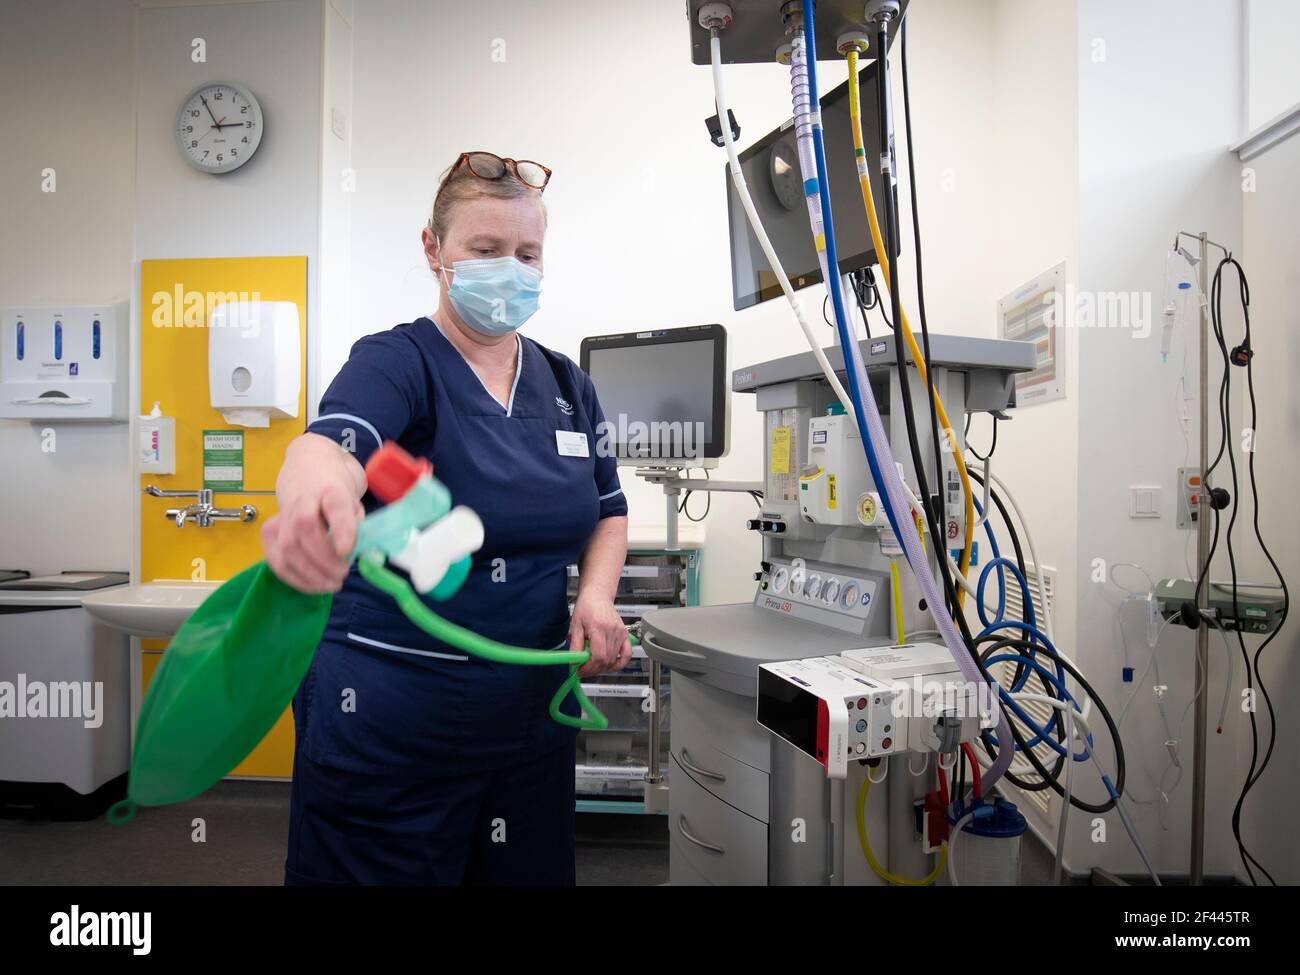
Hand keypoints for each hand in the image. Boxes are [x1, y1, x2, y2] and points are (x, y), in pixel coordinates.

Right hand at [262, 435, 364, 592]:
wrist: (307, 471)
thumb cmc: (334, 492)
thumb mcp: (354, 503)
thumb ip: (358, 527)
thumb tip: (364, 558)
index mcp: (331, 489)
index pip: (335, 504)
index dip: (341, 528)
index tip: (347, 551)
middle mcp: (303, 499)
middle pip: (306, 528)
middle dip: (324, 560)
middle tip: (342, 574)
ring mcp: (283, 514)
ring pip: (288, 547)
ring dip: (310, 574)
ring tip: (332, 584)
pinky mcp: (269, 530)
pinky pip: (276, 559)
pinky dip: (294, 578)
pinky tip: (313, 585)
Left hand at [570, 593, 630, 676]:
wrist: (598, 595)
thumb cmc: (586, 606)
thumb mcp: (575, 625)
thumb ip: (575, 645)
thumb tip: (574, 662)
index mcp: (599, 627)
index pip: (598, 656)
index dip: (589, 668)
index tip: (580, 670)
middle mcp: (612, 631)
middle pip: (606, 660)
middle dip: (593, 670)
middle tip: (583, 670)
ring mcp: (620, 633)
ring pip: (614, 660)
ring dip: (602, 668)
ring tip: (592, 665)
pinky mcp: (625, 635)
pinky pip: (627, 654)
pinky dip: (619, 664)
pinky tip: (609, 666)